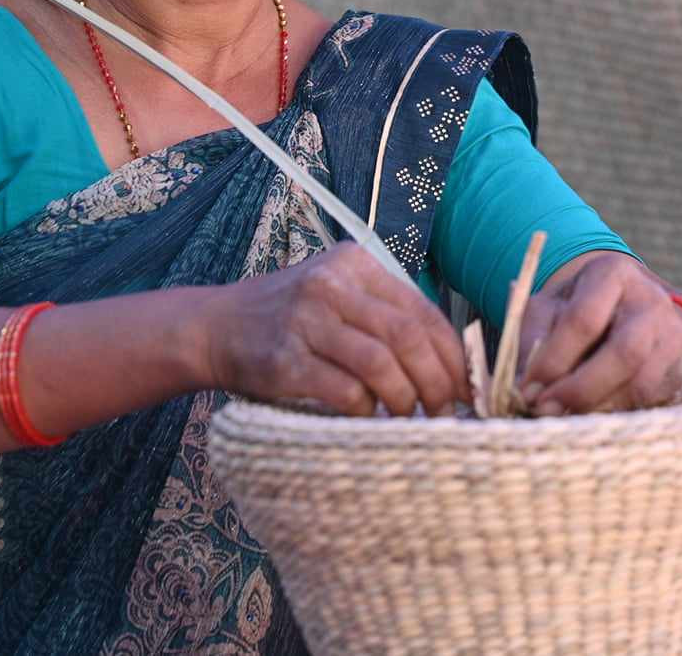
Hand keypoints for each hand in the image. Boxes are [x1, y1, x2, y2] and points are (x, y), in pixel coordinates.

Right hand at [205, 242, 470, 416]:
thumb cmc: (289, 319)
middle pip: (406, 335)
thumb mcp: (337, 295)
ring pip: (380, 363)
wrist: (214, 326)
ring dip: (404, 398)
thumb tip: (449, 365)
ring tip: (409, 418)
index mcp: (354, 263)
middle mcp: (331, 284)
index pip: (421, 310)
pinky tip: (368, 418)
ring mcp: (306, 320)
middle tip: (445, 411)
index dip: (451, 354)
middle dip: (436, 380)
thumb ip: (384, 315)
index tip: (467, 388)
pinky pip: (343, 390)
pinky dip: (365, 410)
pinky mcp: (284, 359)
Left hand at [513, 253, 681, 415]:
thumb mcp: (548, 309)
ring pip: (641, 383)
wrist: (623, 311)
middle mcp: (652, 300)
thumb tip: (525, 385)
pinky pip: (650, 400)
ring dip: (597, 407)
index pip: (584, 319)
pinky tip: (588, 414)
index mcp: (613, 274)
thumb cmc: (576, 308)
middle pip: (625, 353)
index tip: (527, 388)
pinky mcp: (679, 368)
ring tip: (562, 415)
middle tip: (545, 409)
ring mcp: (673, 335)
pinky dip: (615, 413)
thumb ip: (531, 339)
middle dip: (581, 388)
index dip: (554, 359)